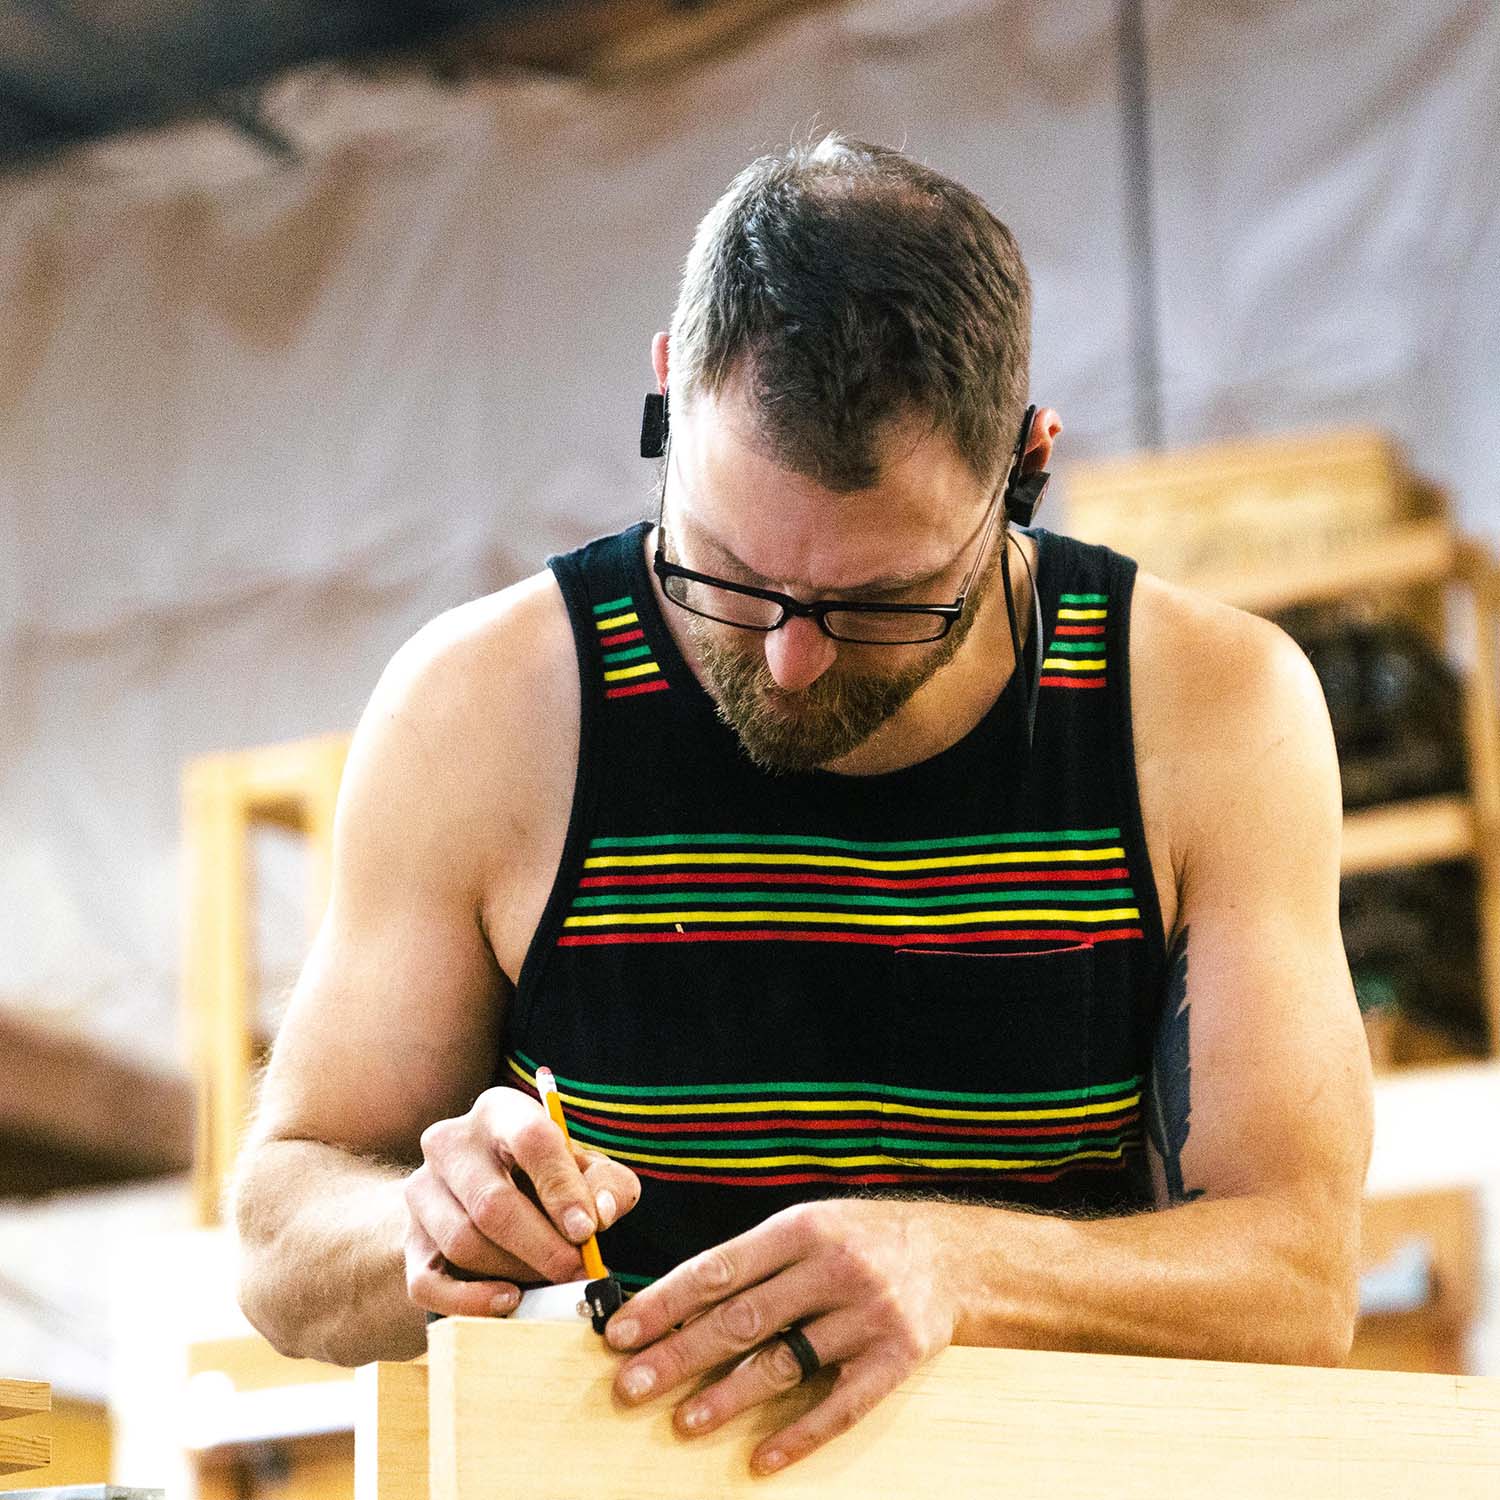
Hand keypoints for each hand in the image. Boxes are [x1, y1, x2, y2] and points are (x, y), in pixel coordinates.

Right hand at [403, 1084, 641, 1317]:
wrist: (486, 1196)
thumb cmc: (548, 1178)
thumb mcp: (587, 1169)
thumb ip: (606, 1184)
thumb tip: (600, 1214)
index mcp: (499, 1111)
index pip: (530, 1138)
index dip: (562, 1188)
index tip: (589, 1230)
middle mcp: (450, 1143)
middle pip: (491, 1202)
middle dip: (542, 1245)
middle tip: (577, 1271)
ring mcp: (420, 1191)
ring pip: (463, 1242)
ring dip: (515, 1271)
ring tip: (553, 1280)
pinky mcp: (408, 1241)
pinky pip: (428, 1283)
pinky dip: (471, 1301)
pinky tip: (510, 1301)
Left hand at [604, 1198, 965, 1474]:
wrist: (955, 1253)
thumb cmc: (863, 1239)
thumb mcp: (810, 1226)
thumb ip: (753, 1263)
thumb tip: (675, 1306)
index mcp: (802, 1228)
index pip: (719, 1269)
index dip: (665, 1302)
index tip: (620, 1331)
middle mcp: (833, 1268)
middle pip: (743, 1318)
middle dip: (680, 1354)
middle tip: (631, 1385)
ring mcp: (867, 1315)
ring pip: (785, 1364)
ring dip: (729, 1396)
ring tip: (684, 1421)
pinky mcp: (896, 1358)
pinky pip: (841, 1406)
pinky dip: (799, 1436)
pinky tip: (762, 1458)